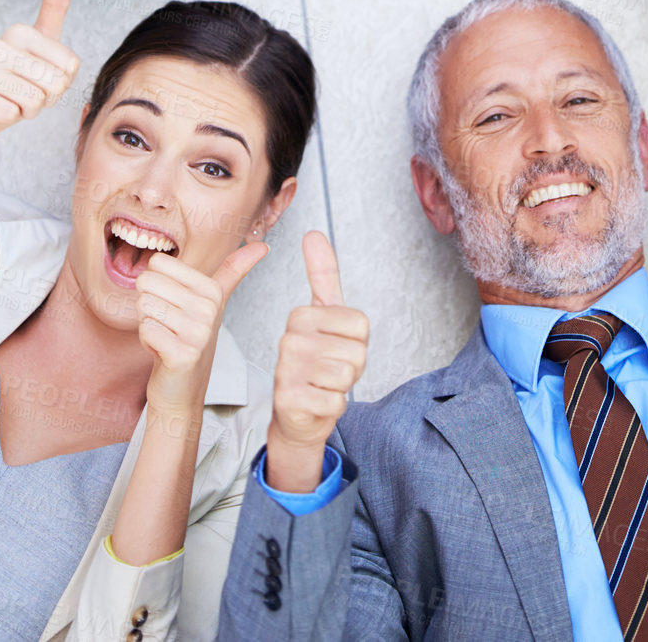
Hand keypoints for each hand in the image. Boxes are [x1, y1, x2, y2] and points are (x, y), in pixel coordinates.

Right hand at [0, 0, 78, 148]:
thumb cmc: (15, 82)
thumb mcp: (42, 45)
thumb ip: (56, 6)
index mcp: (19, 32)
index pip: (68, 66)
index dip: (62, 83)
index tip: (43, 80)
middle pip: (52, 83)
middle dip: (46, 99)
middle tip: (27, 96)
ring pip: (33, 98)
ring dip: (29, 109)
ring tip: (12, 102)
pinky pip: (10, 112)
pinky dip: (10, 118)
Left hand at [137, 242, 268, 419]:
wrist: (182, 390)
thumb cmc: (191, 340)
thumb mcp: (214, 302)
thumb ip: (233, 270)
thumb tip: (263, 245)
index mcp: (212, 290)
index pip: (158, 263)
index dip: (157, 285)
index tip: (174, 305)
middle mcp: (208, 308)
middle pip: (147, 282)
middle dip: (148, 304)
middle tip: (167, 324)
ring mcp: (198, 332)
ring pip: (144, 305)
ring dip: (148, 324)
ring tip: (166, 337)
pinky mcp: (183, 354)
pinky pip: (145, 329)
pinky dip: (146, 341)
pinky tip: (162, 352)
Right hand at [265, 231, 367, 491]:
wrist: (298, 414)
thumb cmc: (316, 362)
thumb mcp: (324, 314)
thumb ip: (322, 273)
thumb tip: (313, 234)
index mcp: (301, 315)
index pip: (360, 324)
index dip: (357, 342)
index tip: (336, 346)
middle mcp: (290, 339)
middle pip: (357, 351)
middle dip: (352, 366)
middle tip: (330, 370)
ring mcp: (287, 369)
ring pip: (347, 374)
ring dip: (342, 386)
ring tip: (323, 384)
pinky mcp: (289, 399)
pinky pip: (336, 400)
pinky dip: (333, 406)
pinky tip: (316, 401)